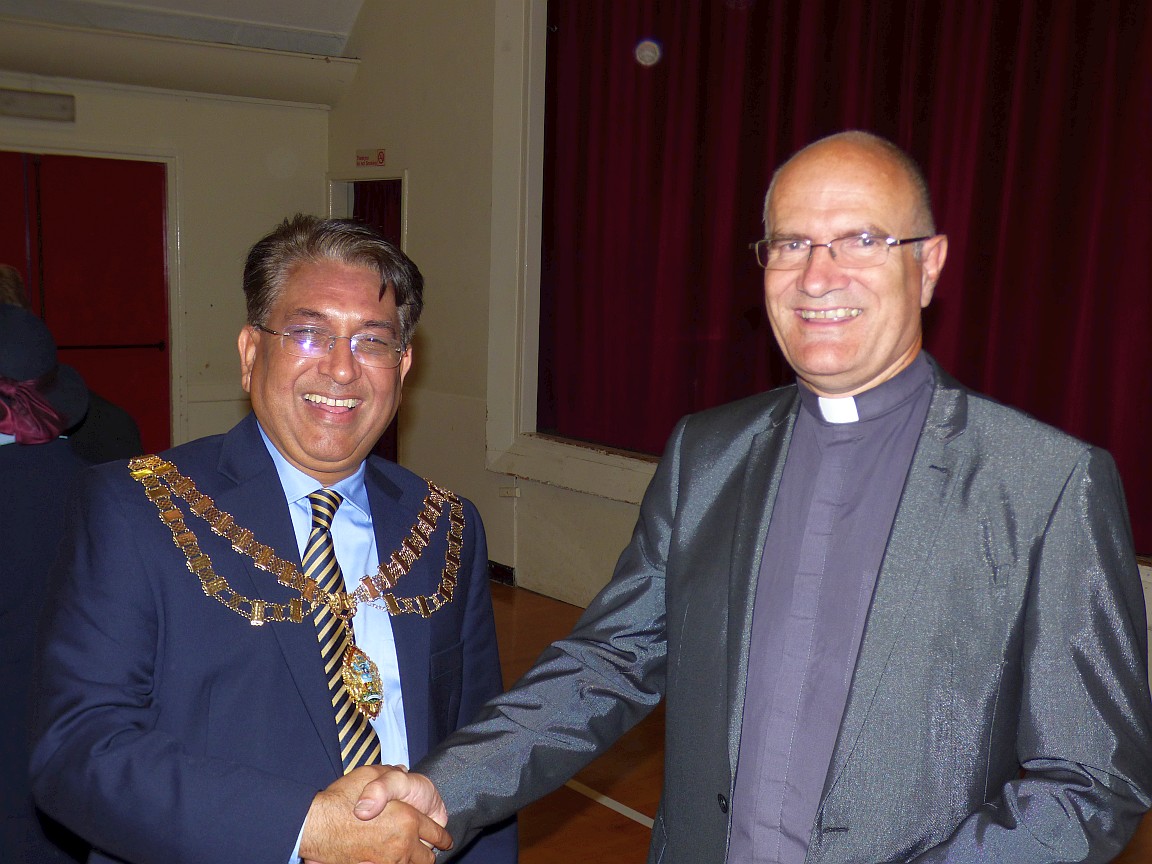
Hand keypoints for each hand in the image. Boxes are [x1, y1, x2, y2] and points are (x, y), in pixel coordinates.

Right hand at [300, 766, 451, 863]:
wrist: (316, 826)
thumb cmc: (342, 800)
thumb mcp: (370, 775)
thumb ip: (391, 775)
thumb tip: (402, 770)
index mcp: (408, 820)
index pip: (436, 833)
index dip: (442, 837)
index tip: (444, 841)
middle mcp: (403, 844)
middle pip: (427, 857)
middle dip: (427, 852)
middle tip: (425, 849)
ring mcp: (389, 861)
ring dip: (412, 861)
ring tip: (407, 855)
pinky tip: (390, 858)